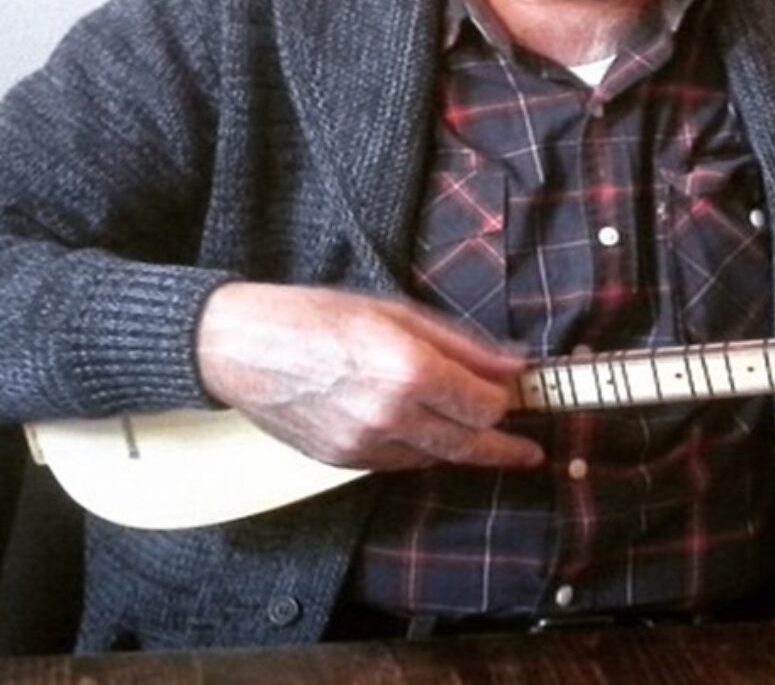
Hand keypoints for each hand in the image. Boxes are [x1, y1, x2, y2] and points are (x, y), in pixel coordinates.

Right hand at [196, 282, 542, 471]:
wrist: (243, 349)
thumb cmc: (320, 316)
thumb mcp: (399, 313)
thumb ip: (462, 345)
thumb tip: (514, 365)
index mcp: (408, 370)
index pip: (485, 405)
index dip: (507, 400)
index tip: (518, 391)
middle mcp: (390, 416)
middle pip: (469, 445)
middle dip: (504, 447)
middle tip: (530, 451)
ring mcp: (365, 446)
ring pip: (436, 458)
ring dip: (462, 446)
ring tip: (481, 434)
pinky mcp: (343, 463)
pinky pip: (400, 463)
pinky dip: (423, 449)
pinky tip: (427, 429)